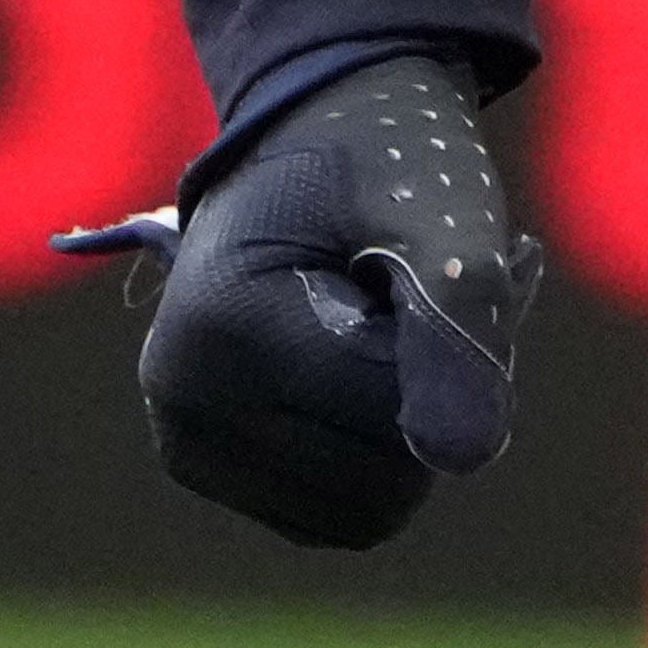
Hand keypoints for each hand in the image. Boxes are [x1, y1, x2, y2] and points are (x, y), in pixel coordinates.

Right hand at [62, 48, 544, 547]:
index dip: (454, 348)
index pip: (398, 418)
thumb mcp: (443, 213)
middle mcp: (184, 402)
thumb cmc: (385, 164)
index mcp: (223, 330)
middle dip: (436, 394)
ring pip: (367, 509)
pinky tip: (366, 369)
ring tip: (394, 328)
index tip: (452, 260)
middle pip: (385, 480)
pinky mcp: (211, 465)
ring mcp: (189, 442)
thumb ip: (462, 316)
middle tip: (432, 294)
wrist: (310, 132)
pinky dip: (376, 454)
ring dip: (412, 426)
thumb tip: (463, 457)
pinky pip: (336, 514)